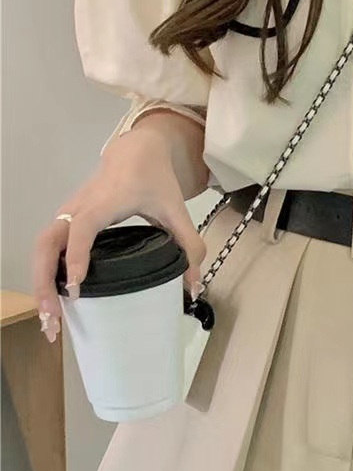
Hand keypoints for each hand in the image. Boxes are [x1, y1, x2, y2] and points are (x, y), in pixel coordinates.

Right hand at [32, 126, 206, 343]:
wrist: (136, 152)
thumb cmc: (154, 179)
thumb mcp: (176, 209)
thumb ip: (189, 245)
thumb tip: (194, 286)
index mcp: (105, 201)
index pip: (84, 227)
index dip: (78, 254)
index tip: (76, 284)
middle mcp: (79, 208)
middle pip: (47, 242)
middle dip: (45, 280)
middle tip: (53, 317)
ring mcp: (69, 214)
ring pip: (42, 247)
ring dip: (41, 282)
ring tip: (50, 319)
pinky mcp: (66, 221)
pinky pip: (48, 248)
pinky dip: (45, 274)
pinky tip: (54, 301)